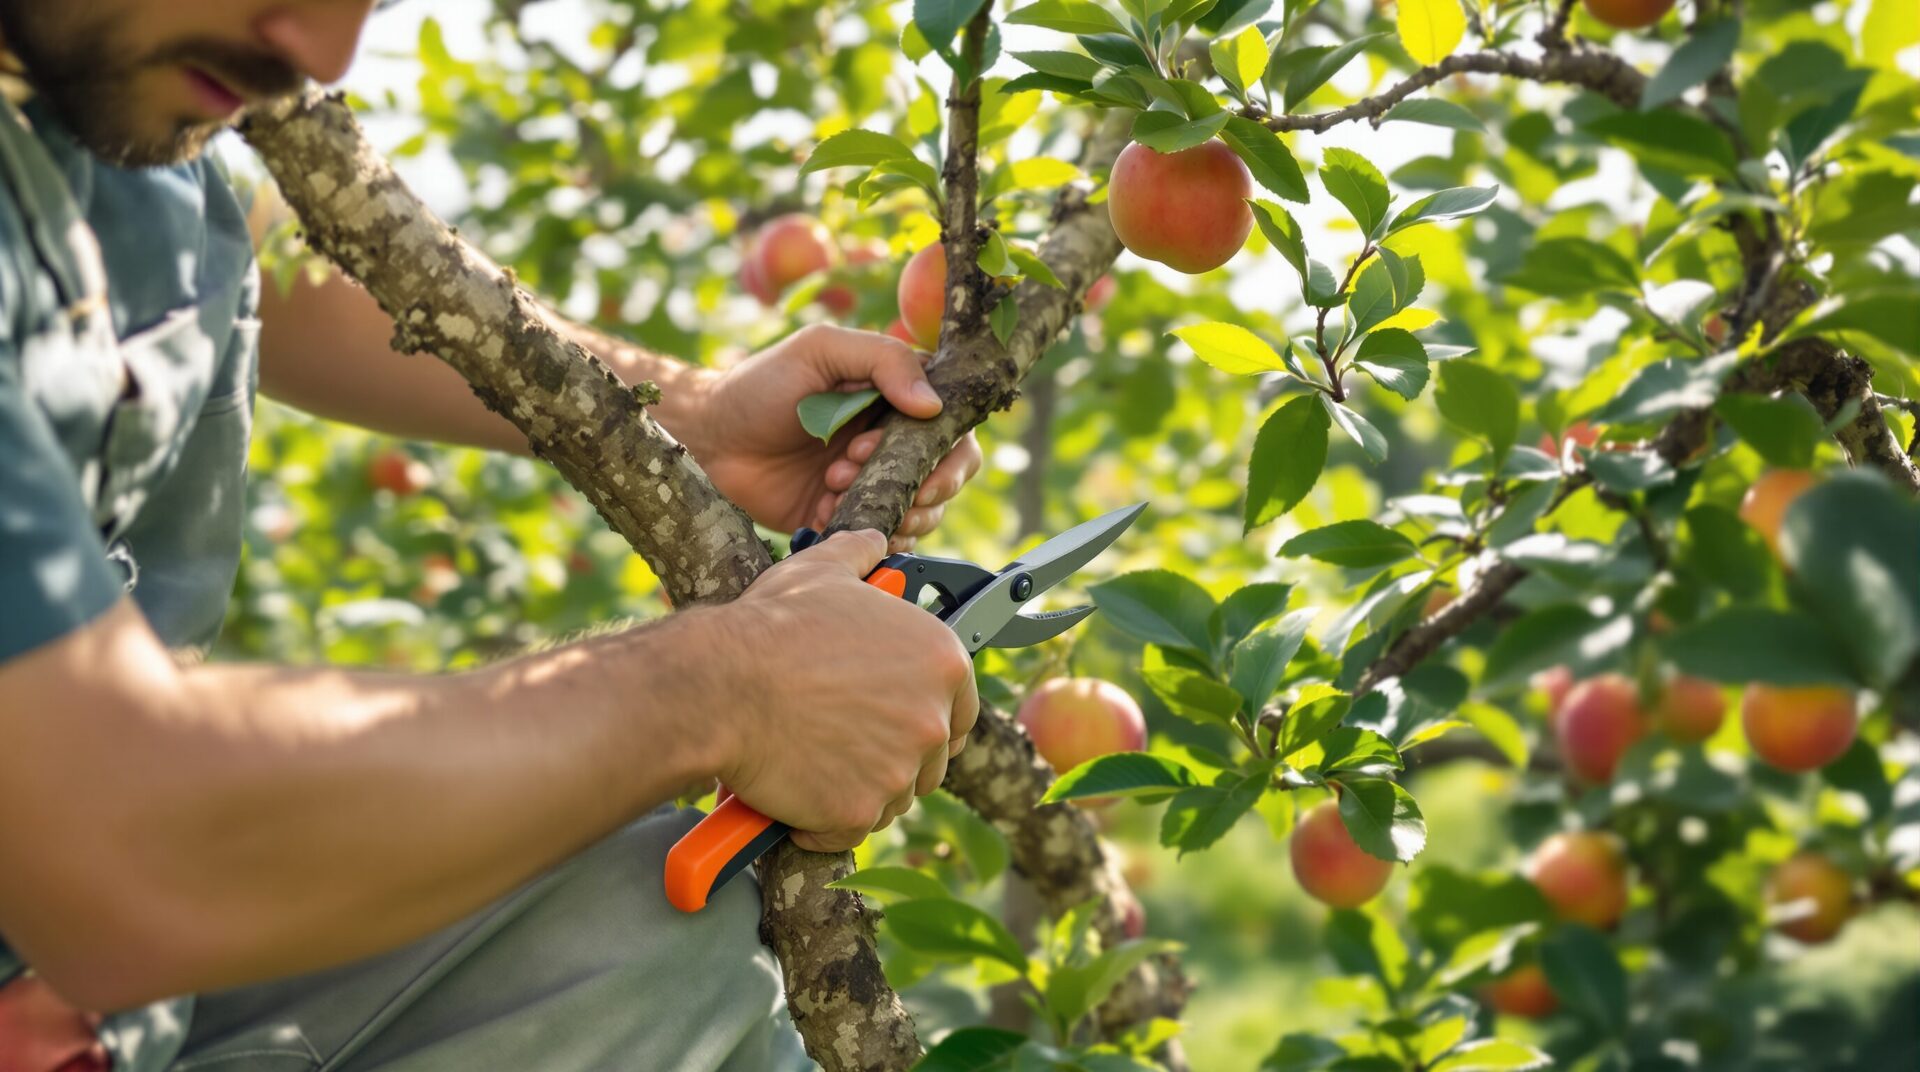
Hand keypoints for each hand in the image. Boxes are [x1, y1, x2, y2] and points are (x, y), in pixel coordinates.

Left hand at [680, 324, 982, 548]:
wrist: (709, 441)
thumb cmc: (759, 385)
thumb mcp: (820, 351)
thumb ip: (882, 361)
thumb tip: (933, 405)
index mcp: (896, 396)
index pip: (954, 425)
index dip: (942, 449)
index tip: (900, 453)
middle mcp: (894, 441)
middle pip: (949, 473)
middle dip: (917, 482)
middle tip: (855, 470)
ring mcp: (874, 482)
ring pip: (923, 511)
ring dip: (887, 505)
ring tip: (831, 486)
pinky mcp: (849, 518)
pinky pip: (884, 536)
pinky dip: (862, 530)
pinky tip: (822, 511)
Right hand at [709, 529, 978, 851]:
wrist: (720, 685)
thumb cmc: (769, 628)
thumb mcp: (822, 573)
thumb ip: (860, 555)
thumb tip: (873, 542)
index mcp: (941, 658)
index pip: (961, 707)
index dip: (930, 716)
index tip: (899, 721)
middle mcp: (932, 717)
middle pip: (929, 758)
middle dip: (891, 755)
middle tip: (842, 740)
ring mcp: (899, 769)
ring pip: (891, 797)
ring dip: (857, 788)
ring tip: (812, 760)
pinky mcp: (860, 810)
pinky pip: (850, 830)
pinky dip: (822, 823)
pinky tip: (793, 791)